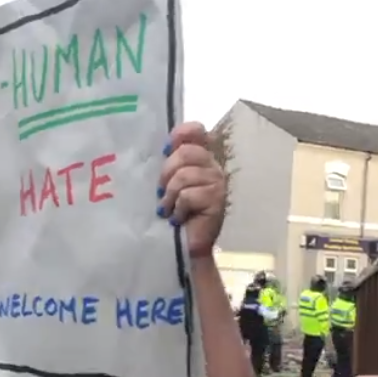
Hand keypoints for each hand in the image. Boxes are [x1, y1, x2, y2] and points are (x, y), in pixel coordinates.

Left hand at [158, 122, 226, 258]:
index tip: (165, 150)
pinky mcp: (217, 200)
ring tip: (168, 209)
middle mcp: (212, 166)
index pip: (196, 131)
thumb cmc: (172, 214)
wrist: (184, 246)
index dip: (181, 134)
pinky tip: (177, 218)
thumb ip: (167, 164)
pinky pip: (188, 195)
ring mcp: (217, 182)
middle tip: (161, 193)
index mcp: (199, 158)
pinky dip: (178, 209)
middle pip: (185, 153)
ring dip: (170, 196)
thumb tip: (159, 148)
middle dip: (166, 173)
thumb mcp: (166, 184)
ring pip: (185, 175)